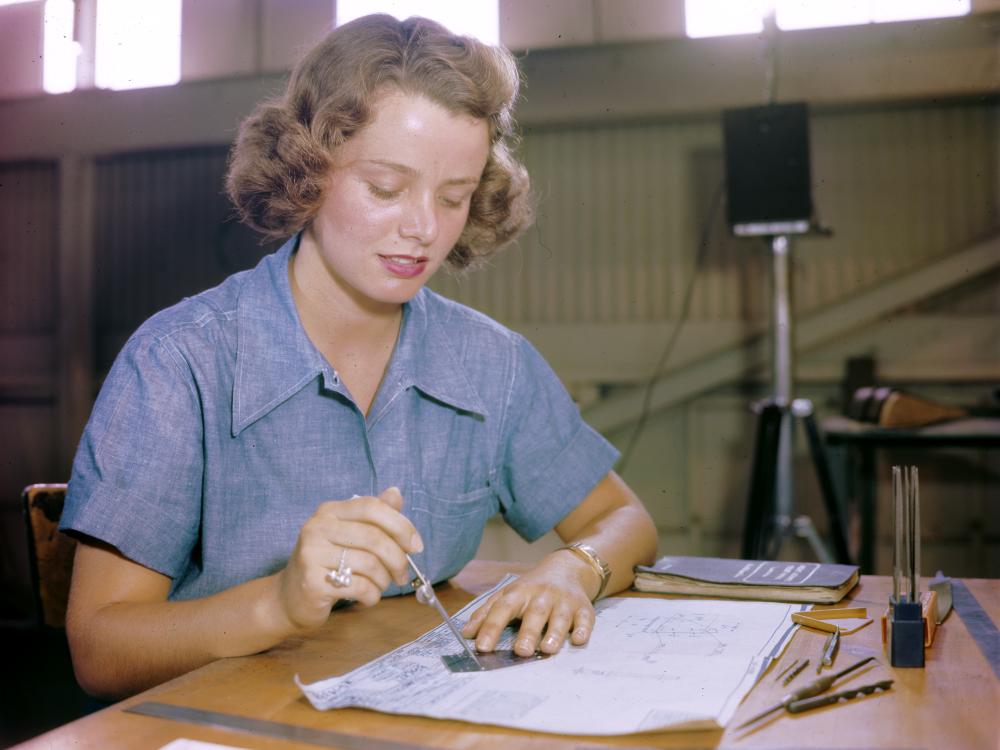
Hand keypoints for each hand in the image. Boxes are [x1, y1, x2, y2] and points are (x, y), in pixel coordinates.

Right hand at [276, 487, 422, 630]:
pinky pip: (359, 587)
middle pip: (374, 537)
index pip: (372, 507)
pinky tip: (367, 597)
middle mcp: (317, 528)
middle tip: (403, 575)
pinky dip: (372, 596)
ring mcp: (312, 554)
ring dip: (384, 580)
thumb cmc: (326, 564)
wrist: (288, 598)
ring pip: (369, 564)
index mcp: (330, 511)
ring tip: (381, 585)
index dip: (401, 525)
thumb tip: (395, 493)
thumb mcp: (349, 535)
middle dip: (397, 559)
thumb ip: (374, 516)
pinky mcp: (312, 583)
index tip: (416, 546)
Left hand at [461, 550, 595, 656]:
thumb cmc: (532, 588)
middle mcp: (542, 595)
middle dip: (528, 632)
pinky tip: (579, 640)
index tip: (481, 647)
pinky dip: (583, 629)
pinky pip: (585, 619)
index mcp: (519, 592)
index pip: (502, 609)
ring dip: (554, 633)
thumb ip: (487, 613)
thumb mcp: (507, 595)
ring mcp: (564, 601)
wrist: (567, 568)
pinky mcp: (583, 608)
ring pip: (560, 617)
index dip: (491, 627)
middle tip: (520, 651)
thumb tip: (466, 634)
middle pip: (534, 613)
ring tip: (547, 649)